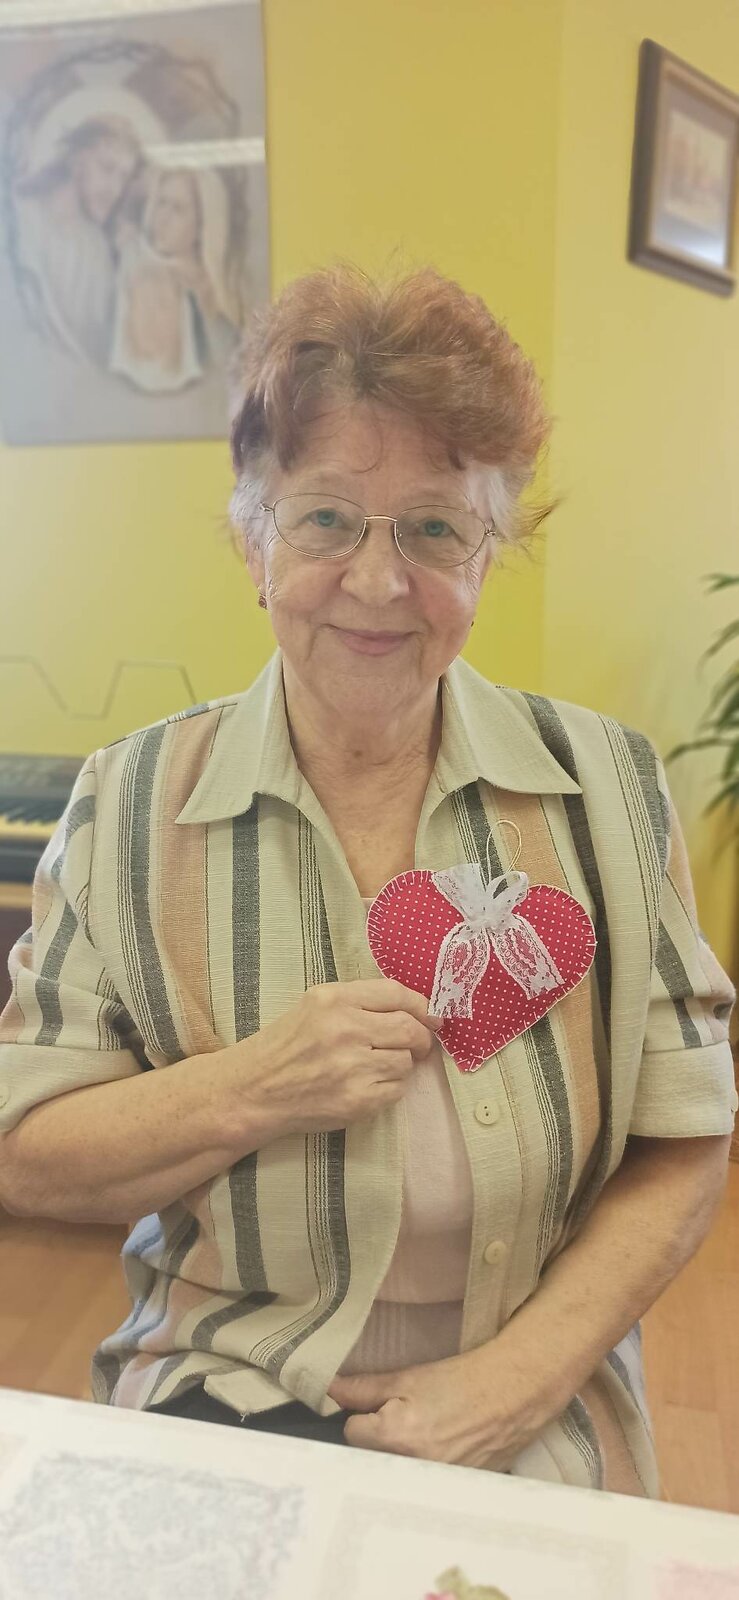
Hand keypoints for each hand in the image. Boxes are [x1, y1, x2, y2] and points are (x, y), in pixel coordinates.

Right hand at [230, 979, 441, 1139]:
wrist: (253, 1091)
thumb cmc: (285, 1046)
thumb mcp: (314, 1006)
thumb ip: (359, 1002)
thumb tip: (415, 1010)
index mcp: (334, 1000)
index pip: (397, 994)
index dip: (422, 1005)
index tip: (431, 1016)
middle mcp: (344, 1030)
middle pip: (409, 1028)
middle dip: (421, 1038)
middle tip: (418, 1046)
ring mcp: (351, 1068)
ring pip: (405, 1062)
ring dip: (400, 1065)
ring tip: (377, 1067)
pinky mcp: (356, 1101)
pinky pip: (396, 1090)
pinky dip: (389, 1088)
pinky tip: (366, 1086)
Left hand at [327, 1348, 546, 1469]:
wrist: (513, 1394)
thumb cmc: (461, 1381)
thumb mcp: (408, 1378)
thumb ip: (364, 1388)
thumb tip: (329, 1390)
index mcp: (394, 1437)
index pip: (352, 1433)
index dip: (364, 1415)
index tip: (381, 1406)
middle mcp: (410, 1469)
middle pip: (372, 1459)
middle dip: (380, 1441)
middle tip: (405, 1420)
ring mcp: (433, 1485)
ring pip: (396, 1474)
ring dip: (401, 1458)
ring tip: (427, 1434)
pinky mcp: (452, 1492)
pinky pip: (422, 1486)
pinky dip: (425, 1470)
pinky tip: (444, 1450)